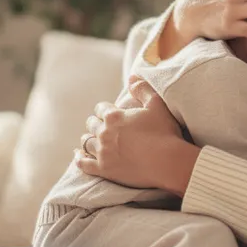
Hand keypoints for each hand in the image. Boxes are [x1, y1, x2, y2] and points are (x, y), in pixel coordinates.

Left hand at [75, 77, 198, 194]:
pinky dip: (79, 158)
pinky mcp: (104, 169)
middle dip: (95, 123)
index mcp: (114, 116)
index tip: (108, 112)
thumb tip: (132, 76)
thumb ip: (142, 88)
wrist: (169, 163)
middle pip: (91, 124)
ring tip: (90, 139)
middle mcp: (104, 133)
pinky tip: (77, 155)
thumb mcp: (157, 104)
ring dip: (88, 138)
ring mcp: (103, 152)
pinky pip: (83, 164)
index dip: (104, 110)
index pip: (101, 108)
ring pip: (86, 142)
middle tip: (100, 126)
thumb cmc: (165, 132)